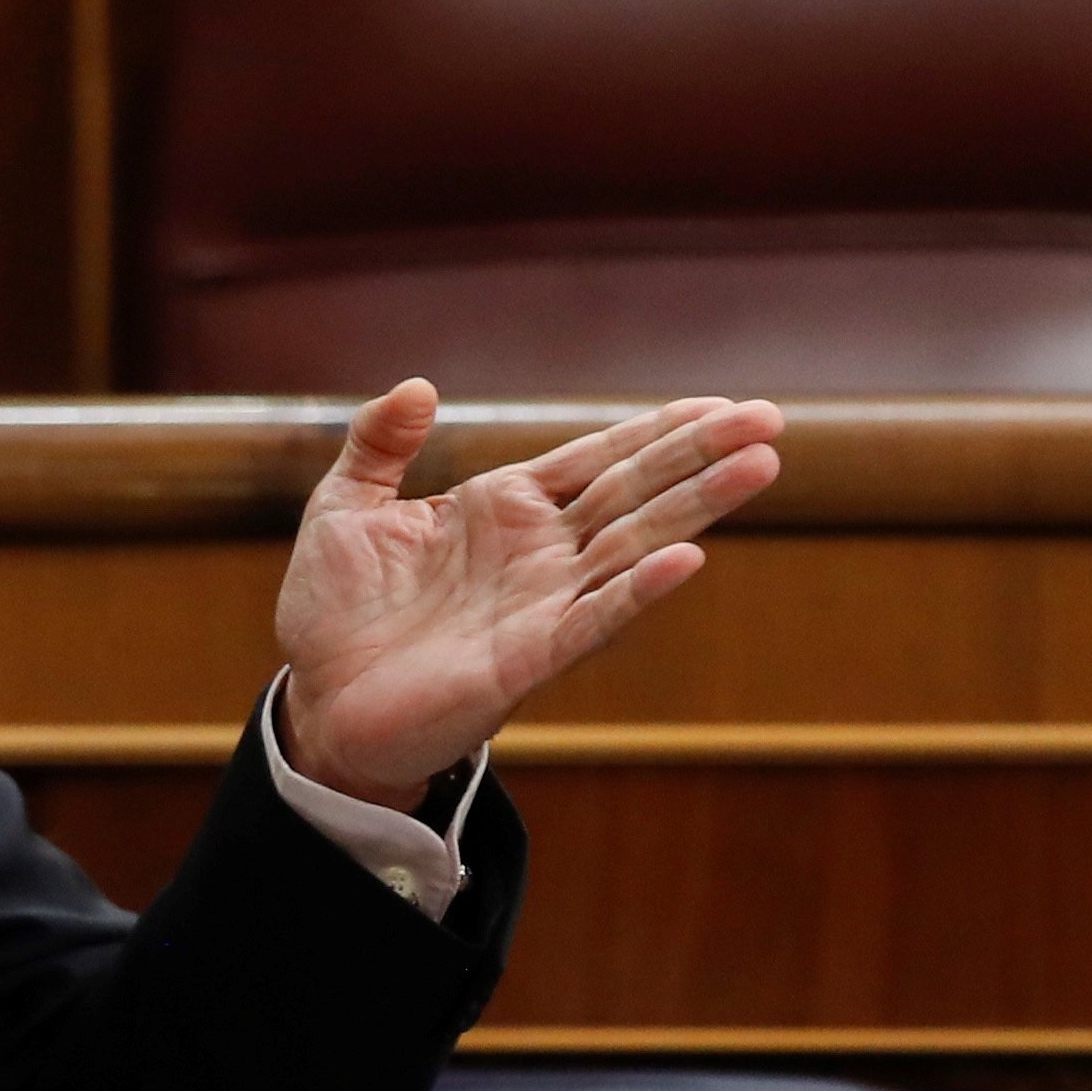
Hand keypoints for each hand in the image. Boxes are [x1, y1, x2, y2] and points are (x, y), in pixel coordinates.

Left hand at [271, 381, 782, 807]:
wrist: (319, 705)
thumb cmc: (336, 614)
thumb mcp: (344, 509)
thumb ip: (378, 444)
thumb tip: (418, 385)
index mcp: (505, 509)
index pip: (598, 458)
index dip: (657, 430)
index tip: (720, 404)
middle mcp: (539, 553)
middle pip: (636, 491)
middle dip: (702, 456)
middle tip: (772, 420)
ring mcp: (541, 604)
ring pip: (635, 545)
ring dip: (696, 507)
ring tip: (760, 467)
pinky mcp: (527, 659)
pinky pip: (593, 619)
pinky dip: (637, 591)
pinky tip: (687, 561)